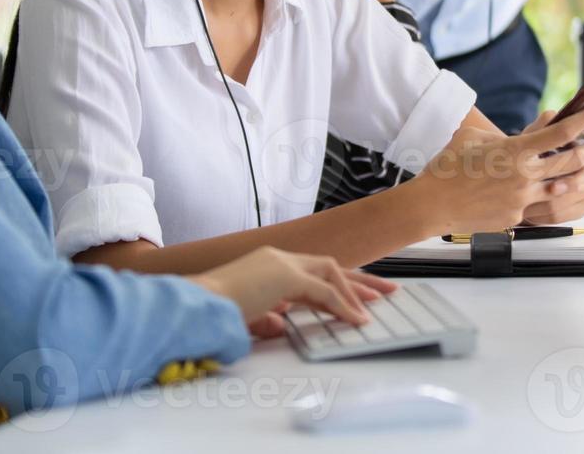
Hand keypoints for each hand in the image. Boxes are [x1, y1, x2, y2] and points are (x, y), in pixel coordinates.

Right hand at [190, 246, 397, 330]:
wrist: (197, 305)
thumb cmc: (214, 311)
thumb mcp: (248, 315)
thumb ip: (267, 318)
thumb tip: (282, 325)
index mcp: (270, 264)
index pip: (314, 271)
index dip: (338, 284)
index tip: (358, 296)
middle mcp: (278, 257)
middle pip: (330, 265)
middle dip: (359, 280)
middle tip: (386, 291)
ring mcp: (282, 263)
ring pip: (332, 272)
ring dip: (355, 290)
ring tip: (377, 304)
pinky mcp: (285, 276)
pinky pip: (324, 292)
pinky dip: (342, 305)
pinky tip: (355, 319)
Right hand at [408, 100, 583, 231]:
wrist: (432, 204)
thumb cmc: (447, 167)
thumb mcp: (473, 138)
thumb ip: (501, 136)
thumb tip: (517, 140)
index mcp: (515, 151)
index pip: (561, 132)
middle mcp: (524, 175)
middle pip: (573, 160)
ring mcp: (523, 199)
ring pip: (565, 186)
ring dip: (581, 175)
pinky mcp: (517, 218)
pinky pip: (538, 204)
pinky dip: (543, 194)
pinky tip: (544, 189)